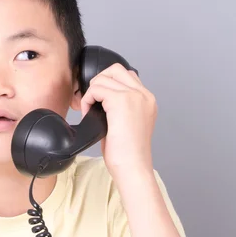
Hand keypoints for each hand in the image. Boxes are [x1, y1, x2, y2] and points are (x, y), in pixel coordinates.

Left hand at [80, 63, 156, 178]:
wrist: (133, 166)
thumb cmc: (128, 153)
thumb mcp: (128, 125)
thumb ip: (120, 109)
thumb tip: (101, 101)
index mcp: (147, 99)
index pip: (125, 75)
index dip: (107, 85)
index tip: (99, 102)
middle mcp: (143, 94)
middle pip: (114, 70)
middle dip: (98, 83)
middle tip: (92, 102)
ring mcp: (134, 96)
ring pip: (104, 78)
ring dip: (92, 93)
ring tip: (91, 111)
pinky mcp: (121, 101)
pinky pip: (97, 89)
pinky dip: (88, 99)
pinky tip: (89, 114)